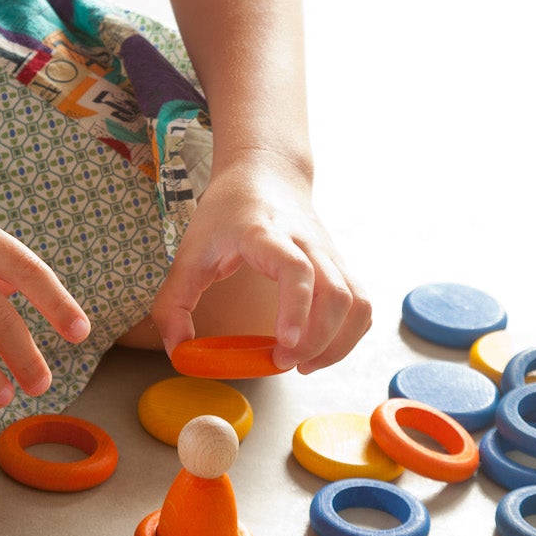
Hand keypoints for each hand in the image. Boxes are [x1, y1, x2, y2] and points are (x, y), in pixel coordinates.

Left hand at [150, 156, 370, 373]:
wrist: (265, 173)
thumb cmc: (227, 212)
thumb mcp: (189, 252)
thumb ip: (174, 304)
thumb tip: (179, 352)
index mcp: (266, 234)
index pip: (296, 269)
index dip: (296, 308)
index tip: (285, 343)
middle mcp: (307, 243)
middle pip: (336, 293)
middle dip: (318, 340)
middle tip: (283, 361)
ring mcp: (330, 254)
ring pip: (357, 302)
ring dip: (337, 343)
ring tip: (304, 363)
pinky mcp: (341, 266)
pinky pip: (361, 305)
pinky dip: (349, 334)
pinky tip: (320, 348)